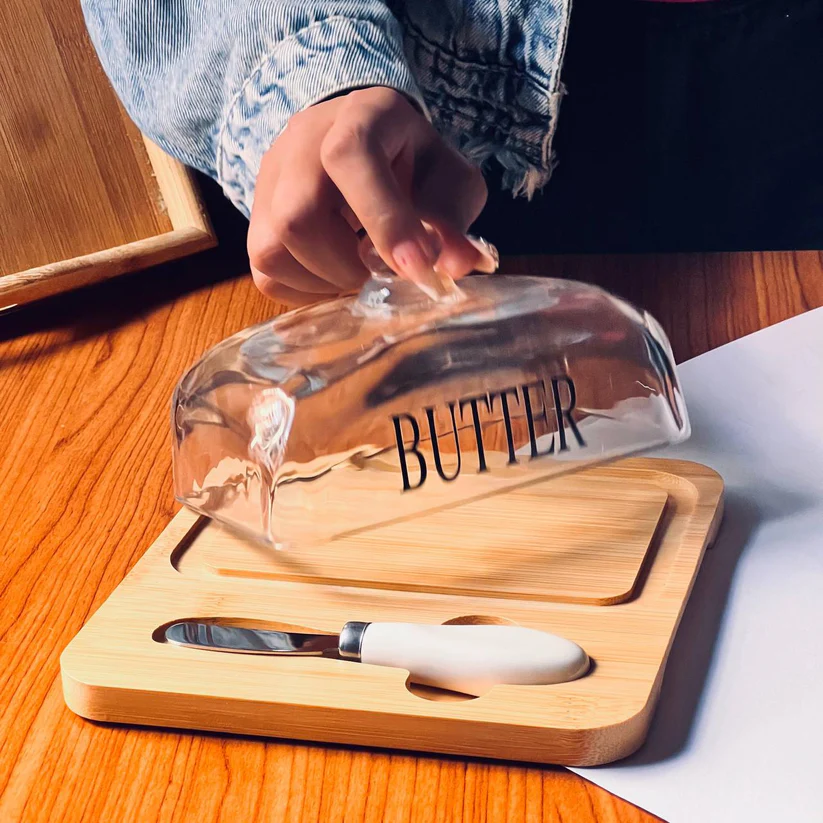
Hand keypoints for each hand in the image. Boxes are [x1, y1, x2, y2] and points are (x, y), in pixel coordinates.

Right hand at [248, 87, 488, 305]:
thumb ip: (453, 216)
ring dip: (326, 279)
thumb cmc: (410, 163)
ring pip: (273, 248)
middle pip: (298, 216)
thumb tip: (459, 264)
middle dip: (347, 264)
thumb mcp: (446, 179)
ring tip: (358, 270)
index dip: (384, 220)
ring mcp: (269, 179)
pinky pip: (265, 271)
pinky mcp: (255, 217)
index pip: (352, 157)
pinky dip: (305, 288)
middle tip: (380, 272)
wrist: (360, 142)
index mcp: (361, 116)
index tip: (415, 268)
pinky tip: (333, 274)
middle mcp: (300, 141)